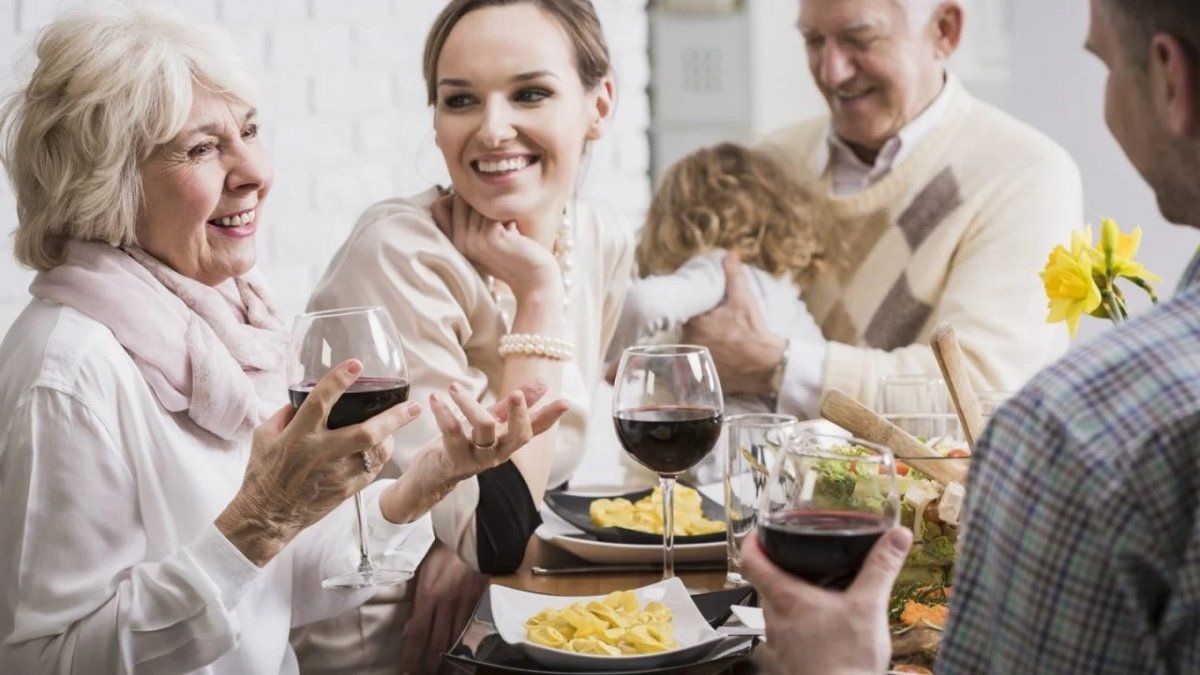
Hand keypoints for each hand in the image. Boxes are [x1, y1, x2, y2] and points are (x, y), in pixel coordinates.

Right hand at [216, 359, 421, 565]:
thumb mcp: (265, 437)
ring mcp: (337, 474)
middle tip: (412, 404)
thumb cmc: (264, 474)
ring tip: (400, 420)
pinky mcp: (347, 490)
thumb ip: (287, 414)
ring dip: (391, 435)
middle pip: (366, 432)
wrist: (267, 518)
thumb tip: (304, 397)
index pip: (320, 401)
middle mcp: (321, 454)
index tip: (356, 365)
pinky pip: (374, 469)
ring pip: (377, 452)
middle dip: (394, 417)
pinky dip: (380, 454)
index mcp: (298, 436)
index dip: (339, 380)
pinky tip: (382, 445)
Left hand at [380, 379, 568, 522]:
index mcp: (508, 442)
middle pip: (519, 436)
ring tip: (454, 387)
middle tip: (516, 393)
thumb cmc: (465, 443)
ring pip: (484, 429)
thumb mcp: (492, 421)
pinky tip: (435, 398)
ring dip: (469, 404)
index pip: (535, 429)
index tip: (565, 402)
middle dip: (520, 414)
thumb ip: (514, 405)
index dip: (550, 416)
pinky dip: (442, 413)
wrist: (433, 474)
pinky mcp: (454, 459)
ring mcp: (477, 458)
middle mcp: (498, 452)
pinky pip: (452, 432)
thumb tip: (543, 382)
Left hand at [400, 542, 488, 673]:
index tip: (407, 671)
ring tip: (442, 671)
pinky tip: (462, 656)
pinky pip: (471, 629)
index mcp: (429, 594)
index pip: (418, 634)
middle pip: (437, 642)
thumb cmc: (443, 550)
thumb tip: (409, 629)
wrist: (473, 534)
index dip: (412, 656)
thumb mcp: (423, 571)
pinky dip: (465, 645)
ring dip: (448, 659)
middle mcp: (447, 603)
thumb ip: (416, 600)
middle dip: (430, 664)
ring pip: (456, 639)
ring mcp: (465, 603)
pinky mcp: (479, 601)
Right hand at [431, 193, 560, 300]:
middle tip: (501, 224)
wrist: (534, 278)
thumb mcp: (485, 240)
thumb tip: (458, 191)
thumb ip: (470, 221)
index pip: (441, 205)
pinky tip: (515, 232)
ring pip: (478, 203)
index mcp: (455, 243)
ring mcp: (473, 240)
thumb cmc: (514, 256)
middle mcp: (459, 242)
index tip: (485, 214)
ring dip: (498, 209)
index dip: (464, 200)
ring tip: (509, 230)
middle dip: (484, 202)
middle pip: (461, 199)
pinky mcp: (489, 236)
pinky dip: (508, 215)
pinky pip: (494, 209)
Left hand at [681, 254, 785, 395]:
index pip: (681, 316)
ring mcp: (694, 364)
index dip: (689, 316)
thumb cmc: (752, 331)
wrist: (766, 364)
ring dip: (693, 351)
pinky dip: (697, 371)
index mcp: (694, 324)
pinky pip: (692, 374)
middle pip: (683, 336)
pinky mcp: (701, 379)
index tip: (699, 317)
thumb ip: (733, 275)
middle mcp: (689, 344)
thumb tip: (729, 255)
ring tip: (713, 349)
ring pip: (686, 354)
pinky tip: (710, 365)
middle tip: (711, 332)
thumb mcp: (743, 299)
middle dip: (693, 334)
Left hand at [740, 526, 912, 674]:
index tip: (760, 531)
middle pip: (765, 583)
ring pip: (776, 609)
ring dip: (791, 598)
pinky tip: (821, 626)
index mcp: (786, 598)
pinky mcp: (785, 661)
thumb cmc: (847, 661)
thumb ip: (881, 568)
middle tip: (800, 558)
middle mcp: (774, 618)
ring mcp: (777, 642)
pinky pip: (785, 633)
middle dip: (780, 568)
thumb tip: (896, 537)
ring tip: (816, 591)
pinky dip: (798, 623)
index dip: (752, 540)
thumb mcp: (869, 606)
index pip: (750, 560)